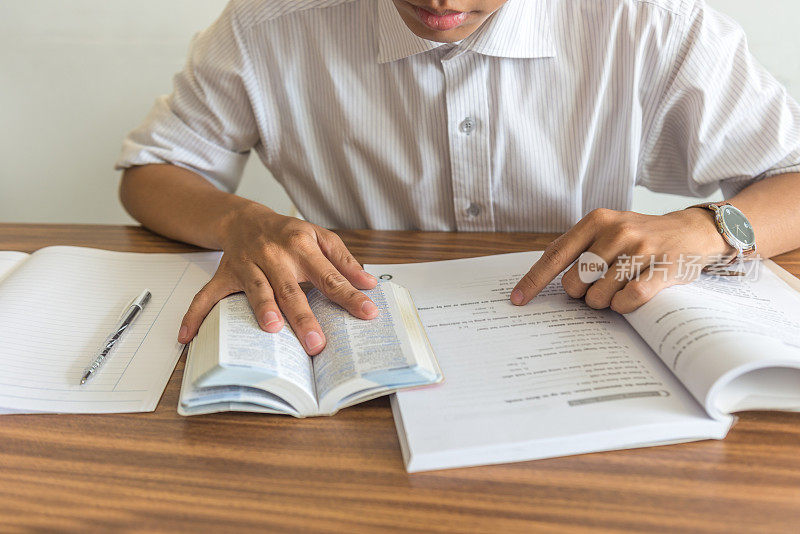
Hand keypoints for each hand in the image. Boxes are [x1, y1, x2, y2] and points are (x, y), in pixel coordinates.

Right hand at [178, 203, 377, 353]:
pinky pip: (207, 296)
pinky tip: (187, 336)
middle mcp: (274, 254)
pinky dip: (195, 315)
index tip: (368, 313)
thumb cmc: (289, 233)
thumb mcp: (321, 238)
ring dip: (263, 309)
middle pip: (291, 289)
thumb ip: (345, 261)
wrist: (245, 218)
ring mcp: (247, 265)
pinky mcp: (225, 274)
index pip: (330, 275)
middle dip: (304, 316)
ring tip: (273, 329)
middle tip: (317, 343)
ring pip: (256, 290)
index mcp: (302, 245)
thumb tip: (369, 283)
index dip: (349, 295)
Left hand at [511, 208, 735, 312]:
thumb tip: (542, 278)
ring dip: (604, 303)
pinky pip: (629, 299)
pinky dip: (624, 308)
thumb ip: (577, 248)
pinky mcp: (664, 267)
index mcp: (596, 221)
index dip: (533, 281)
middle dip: (581, 294)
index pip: (555, 255)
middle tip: (599, 286)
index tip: (517, 300)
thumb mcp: (607, 230)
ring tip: (618, 290)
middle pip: (575, 282)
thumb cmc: (640, 237)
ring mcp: (641, 248)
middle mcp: (617, 231)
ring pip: (599, 295)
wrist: (692, 230)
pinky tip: (629, 300)